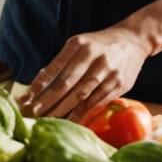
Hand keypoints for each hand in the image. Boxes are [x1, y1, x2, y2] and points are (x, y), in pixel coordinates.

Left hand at [21, 26, 153, 118]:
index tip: (27, 99)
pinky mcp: (119, 84)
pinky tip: (71, 121)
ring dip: (63, 110)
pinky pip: (97, 102)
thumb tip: (39, 85)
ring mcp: (108, 70)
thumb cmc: (99, 45)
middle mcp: (93, 56)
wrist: (134, 40)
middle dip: (48, 101)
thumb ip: (62, 63)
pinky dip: (83, 113)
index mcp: (79, 44)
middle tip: (33, 114)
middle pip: (66, 83)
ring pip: (81, 95)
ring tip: (49, 120)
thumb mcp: (80, 45)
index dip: (39, 85)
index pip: (54, 67)